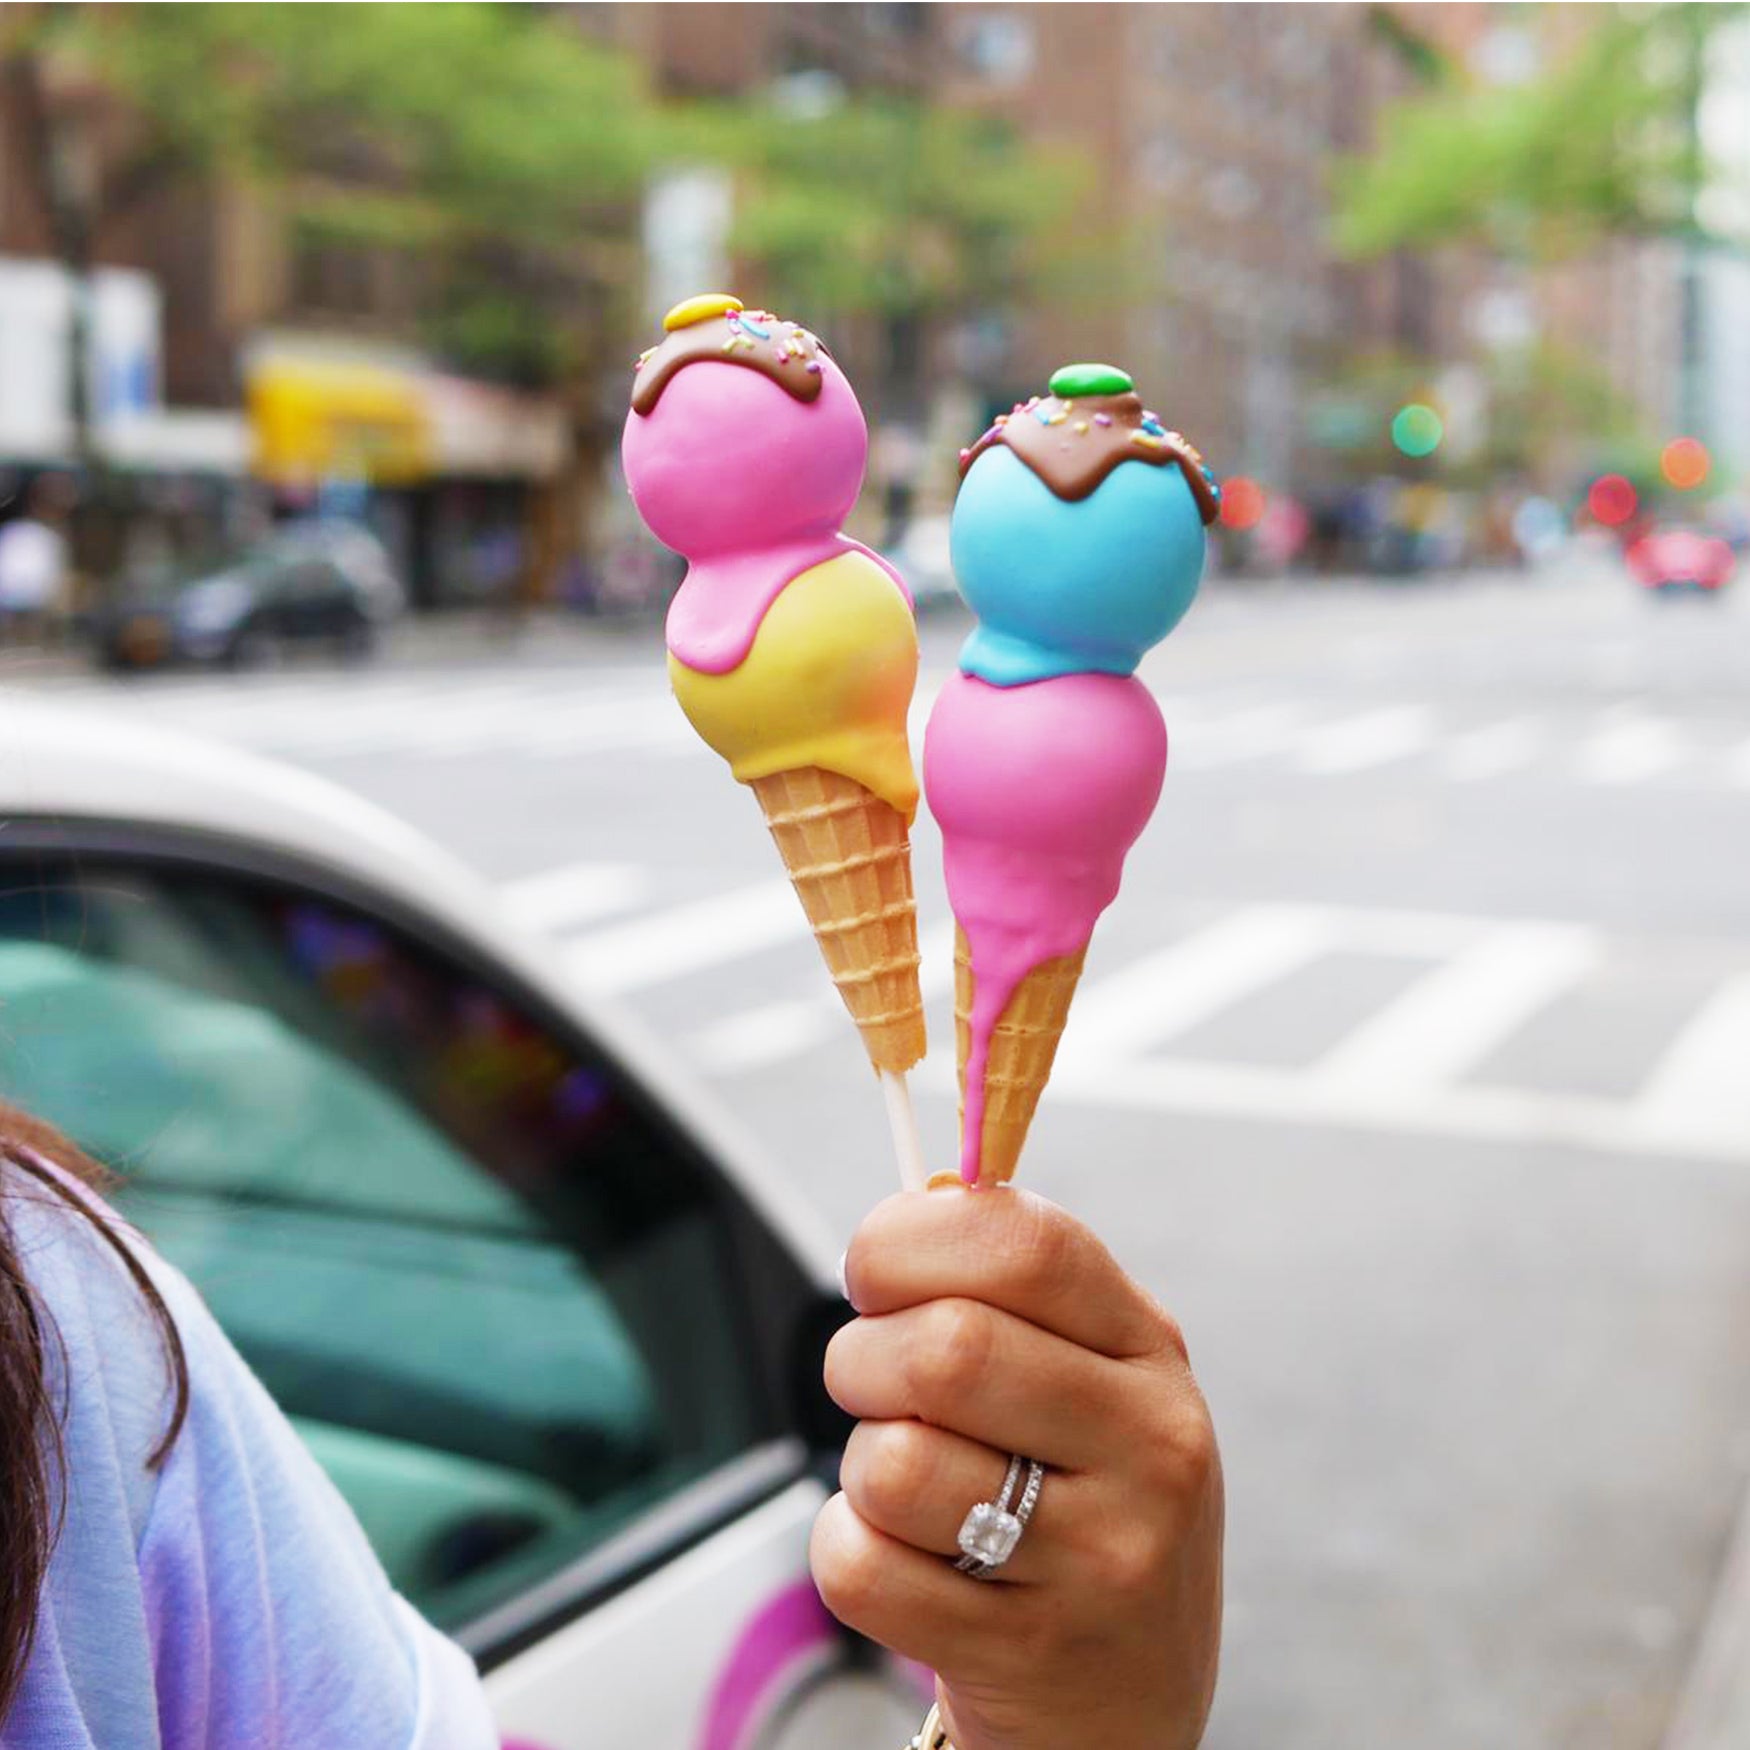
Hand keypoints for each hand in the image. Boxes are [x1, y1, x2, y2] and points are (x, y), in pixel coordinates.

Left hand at [811, 1185, 1222, 1749]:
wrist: (1127, 1702)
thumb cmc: (1075, 1500)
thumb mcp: (1085, 1377)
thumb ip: (1010, 1287)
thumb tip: (913, 1197)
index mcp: (1150, 1348)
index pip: (1025, 1243)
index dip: (912, 1238)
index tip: (873, 1269)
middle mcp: (1150, 1446)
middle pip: (946, 1349)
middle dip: (862, 1358)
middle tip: (868, 1380)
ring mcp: (1103, 1559)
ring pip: (893, 1465)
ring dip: (859, 1468)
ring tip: (907, 1486)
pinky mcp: (1031, 1654)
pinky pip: (863, 1570)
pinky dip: (847, 1553)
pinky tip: (905, 1563)